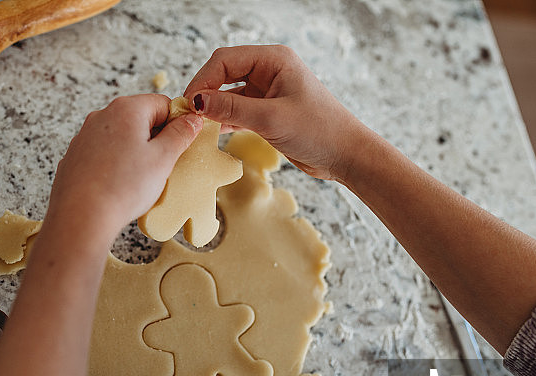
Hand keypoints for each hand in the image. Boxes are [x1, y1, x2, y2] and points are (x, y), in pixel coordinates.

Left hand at [48, 93, 202, 238]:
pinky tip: (120, 184)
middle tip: (165, 165)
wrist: (82, 216)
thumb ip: (180, 134)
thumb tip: (190, 120)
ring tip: (141, 179)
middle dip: (156, 138)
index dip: (178, 122)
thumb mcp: (163, 159)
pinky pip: (104, 153)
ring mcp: (84, 136)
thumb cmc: (122, 187)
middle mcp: (101, 116)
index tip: (184, 141)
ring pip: (121, 137)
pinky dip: (116, 164)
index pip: (162, 103)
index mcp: (126, 110)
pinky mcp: (75, 157)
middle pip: (140, 118)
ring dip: (136, 152)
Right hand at [184, 45, 363, 180]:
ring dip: (214, 108)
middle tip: (188, 115)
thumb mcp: (271, 119)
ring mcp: (269, 91)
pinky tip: (213, 132)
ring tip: (197, 125)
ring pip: (229, 93)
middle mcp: (270, 70)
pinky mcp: (269, 111)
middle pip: (224, 73)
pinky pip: (238, 110)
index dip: (203, 79)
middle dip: (205, 92)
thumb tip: (197, 102)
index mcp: (274, 60)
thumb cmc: (320, 131)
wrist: (346, 155)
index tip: (189, 103)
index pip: (225, 60)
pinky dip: (225, 120)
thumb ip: (232, 108)